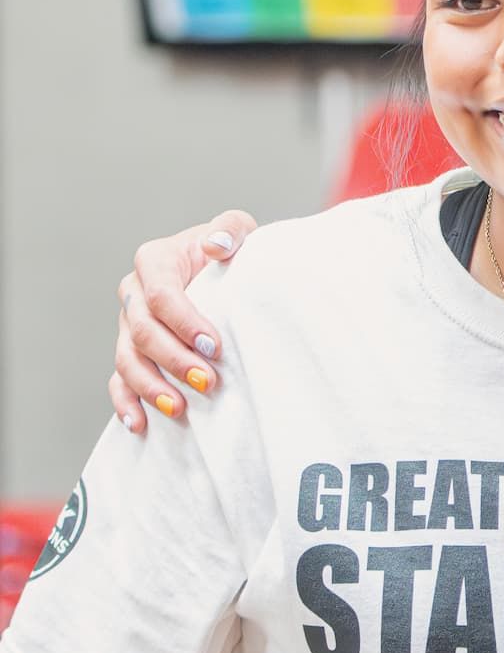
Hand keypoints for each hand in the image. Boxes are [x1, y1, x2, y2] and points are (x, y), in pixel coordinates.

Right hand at [109, 211, 258, 430]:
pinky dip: (125, 403)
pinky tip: (139, 424)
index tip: (213, 346)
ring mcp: (127, 325)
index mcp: (154, 260)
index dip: (184, 323)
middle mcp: (133, 293)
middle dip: (173, 360)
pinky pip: (118, 380)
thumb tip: (216, 245)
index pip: (161, 295)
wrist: (222, 271)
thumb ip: (230, 228)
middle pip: (143, 332)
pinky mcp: (130, 352)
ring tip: (180, 408)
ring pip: (127, 360)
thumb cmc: (230, 251)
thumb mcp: (237, 229)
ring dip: (152, 387)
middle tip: (208, 381)